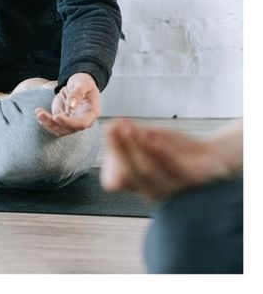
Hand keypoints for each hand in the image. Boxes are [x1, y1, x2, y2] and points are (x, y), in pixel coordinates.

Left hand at [35, 72, 100, 135]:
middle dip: (54, 124)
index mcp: (92, 112)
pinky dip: (45, 121)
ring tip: (38, 113)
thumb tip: (72, 106)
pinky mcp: (63, 120)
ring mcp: (72, 121)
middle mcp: (83, 120)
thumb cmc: (83, 82)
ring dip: (47, 123)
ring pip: (60, 129)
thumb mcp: (82, 83)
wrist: (78, 84)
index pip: (82, 124)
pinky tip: (39, 112)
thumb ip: (78, 93)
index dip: (69, 123)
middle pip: (69, 129)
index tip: (56, 117)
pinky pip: (54, 125)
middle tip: (41, 115)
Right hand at [100, 117, 239, 199]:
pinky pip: (174, 168)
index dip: (109, 161)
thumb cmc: (171, 149)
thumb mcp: (145, 139)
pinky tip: (153, 138)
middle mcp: (151, 190)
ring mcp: (171, 187)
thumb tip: (110, 126)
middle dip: (120, 149)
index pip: (114, 181)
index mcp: (136, 183)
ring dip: (136, 148)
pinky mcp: (191, 180)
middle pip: (130, 174)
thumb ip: (128, 134)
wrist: (208, 156)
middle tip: (115, 127)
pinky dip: (161, 153)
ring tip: (130, 128)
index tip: (109, 130)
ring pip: (148, 171)